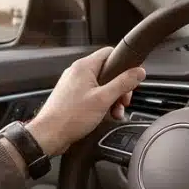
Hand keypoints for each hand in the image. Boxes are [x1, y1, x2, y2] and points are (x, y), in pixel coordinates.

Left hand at [26, 47, 145, 155]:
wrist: (49, 135)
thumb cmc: (70, 117)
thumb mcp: (104, 99)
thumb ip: (123, 83)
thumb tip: (139, 72)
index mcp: (84, 67)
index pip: (110, 53)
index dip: (124, 64)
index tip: (131, 78)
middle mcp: (77, 72)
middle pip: (108, 71)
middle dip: (120, 87)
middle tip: (123, 101)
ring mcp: (74, 85)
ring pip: (102, 85)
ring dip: (112, 98)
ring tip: (115, 112)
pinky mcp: (72, 97)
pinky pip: (93, 95)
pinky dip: (102, 103)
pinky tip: (105, 115)